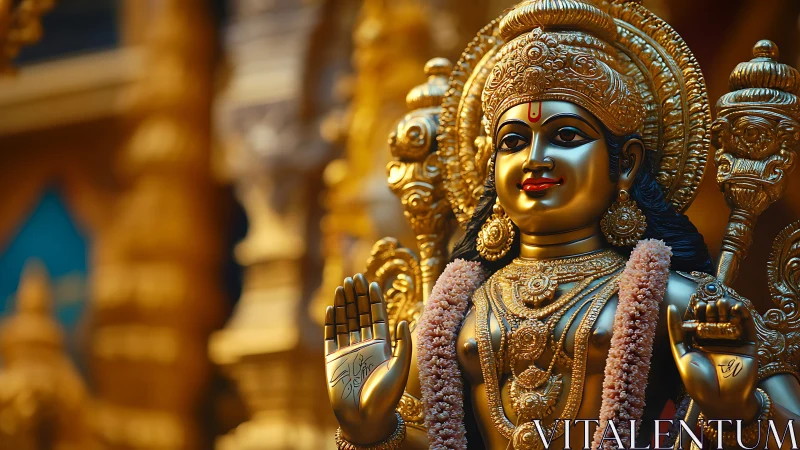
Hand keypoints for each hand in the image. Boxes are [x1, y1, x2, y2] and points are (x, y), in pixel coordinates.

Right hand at [324, 273, 411, 444]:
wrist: (365, 420)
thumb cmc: (387, 399)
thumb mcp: (400, 369)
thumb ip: (402, 344)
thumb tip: (404, 320)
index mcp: (382, 346)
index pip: (377, 317)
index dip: (374, 300)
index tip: (371, 283)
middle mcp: (364, 346)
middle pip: (359, 314)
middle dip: (357, 296)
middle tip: (353, 277)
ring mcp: (348, 352)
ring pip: (345, 322)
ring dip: (344, 304)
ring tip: (342, 286)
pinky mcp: (333, 361)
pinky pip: (331, 337)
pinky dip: (331, 322)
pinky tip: (331, 307)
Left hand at [667, 292, 759, 419]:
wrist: (720, 401)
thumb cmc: (697, 382)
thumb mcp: (681, 354)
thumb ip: (676, 331)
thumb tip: (670, 307)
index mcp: (700, 342)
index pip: (700, 321)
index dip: (699, 312)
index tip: (697, 305)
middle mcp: (717, 341)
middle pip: (715, 319)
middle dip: (712, 310)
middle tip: (709, 306)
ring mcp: (733, 344)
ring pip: (731, 321)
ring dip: (728, 309)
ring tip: (722, 303)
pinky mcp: (748, 347)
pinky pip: (748, 329)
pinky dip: (744, 316)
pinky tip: (737, 307)